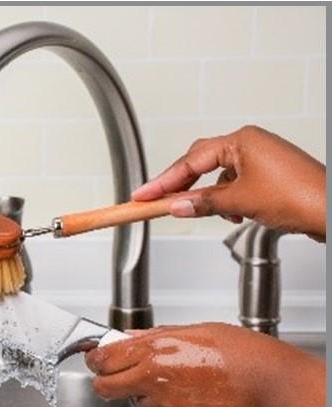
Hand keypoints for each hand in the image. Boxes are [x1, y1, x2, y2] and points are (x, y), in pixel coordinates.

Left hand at [86, 323, 325, 406]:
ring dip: (150, 396)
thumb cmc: (247, 357)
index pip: (102, 359)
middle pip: (105, 388)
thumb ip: (158, 335)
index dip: (97, 360)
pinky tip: (200, 400)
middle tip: (118, 378)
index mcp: (156, 351)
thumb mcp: (199, 331)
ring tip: (185, 385)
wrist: (275, 389)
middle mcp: (154, 380)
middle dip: (108, 383)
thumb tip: (132, 336)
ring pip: (140, 403)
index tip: (97, 360)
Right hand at [133, 126, 325, 240]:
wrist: (329, 209)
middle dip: (181, 186)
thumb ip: (203, 203)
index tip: (142, 195)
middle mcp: (249, 146)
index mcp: (241, 141)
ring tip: (208, 214)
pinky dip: (225, 203)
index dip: (162, 182)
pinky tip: (231, 216)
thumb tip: (177, 205)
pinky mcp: (266, 178)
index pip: (190, 161)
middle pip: (200, 164)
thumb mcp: (239, 202)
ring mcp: (258, 161)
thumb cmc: (299, 196)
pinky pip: (233, 188)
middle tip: (157, 203)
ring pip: (217, 179)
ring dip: (208, 199)